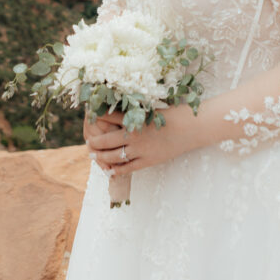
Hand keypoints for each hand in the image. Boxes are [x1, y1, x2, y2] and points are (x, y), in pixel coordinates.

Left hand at [84, 107, 201, 175]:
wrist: (190, 128)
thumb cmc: (173, 114)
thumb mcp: (152, 109)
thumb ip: (136, 111)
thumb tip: (122, 109)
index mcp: (135, 119)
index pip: (109, 118)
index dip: (97, 118)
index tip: (89, 118)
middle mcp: (134, 135)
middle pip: (107, 140)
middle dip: (95, 142)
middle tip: (88, 141)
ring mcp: (140, 150)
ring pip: (114, 156)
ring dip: (101, 156)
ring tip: (94, 155)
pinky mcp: (147, 161)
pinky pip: (128, 168)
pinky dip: (116, 170)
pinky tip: (109, 170)